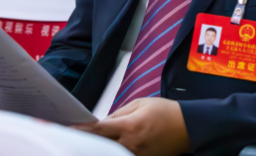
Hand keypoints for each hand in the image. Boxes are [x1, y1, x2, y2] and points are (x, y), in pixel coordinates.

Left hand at [74, 98, 189, 155]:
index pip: (99, 130)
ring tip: (87, 144)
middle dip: (87, 142)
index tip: (67, 130)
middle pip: (102, 146)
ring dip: (99, 149)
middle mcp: (131, 144)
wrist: (188, 127)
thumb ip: (118, 114)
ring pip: (111, 154)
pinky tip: (107, 148)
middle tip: (72, 139)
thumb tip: (102, 123)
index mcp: (129, 126)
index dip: (82, 130)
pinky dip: (113, 153)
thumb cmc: (164, 111)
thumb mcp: (140, 104)